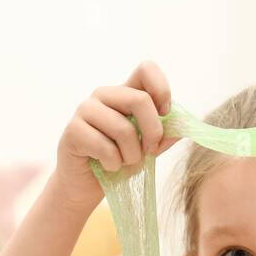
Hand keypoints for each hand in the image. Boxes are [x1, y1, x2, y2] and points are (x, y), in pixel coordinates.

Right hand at [52, 61, 180, 210]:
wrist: (86, 186)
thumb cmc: (118, 162)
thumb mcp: (147, 149)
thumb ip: (164, 136)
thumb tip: (183, 127)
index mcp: (124, 93)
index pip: (146, 69)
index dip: (161, 90)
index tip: (165, 115)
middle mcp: (104, 95)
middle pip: (140, 99)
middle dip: (152, 132)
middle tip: (149, 152)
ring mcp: (86, 110)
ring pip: (124, 128)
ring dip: (131, 156)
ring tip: (123, 162)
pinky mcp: (73, 130)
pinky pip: (106, 148)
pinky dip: (113, 165)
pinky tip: (106, 166)